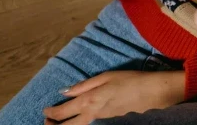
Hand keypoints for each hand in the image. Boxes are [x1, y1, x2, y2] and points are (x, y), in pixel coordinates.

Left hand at [42, 71, 184, 124]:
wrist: (151, 93)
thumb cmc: (129, 80)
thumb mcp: (105, 76)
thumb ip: (84, 85)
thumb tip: (65, 91)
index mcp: (89, 101)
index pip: (62, 112)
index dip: (50, 113)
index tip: (45, 110)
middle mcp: (92, 114)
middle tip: (47, 120)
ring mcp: (101, 120)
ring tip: (59, 120)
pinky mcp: (109, 121)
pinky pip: (88, 124)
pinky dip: (78, 123)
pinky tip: (79, 117)